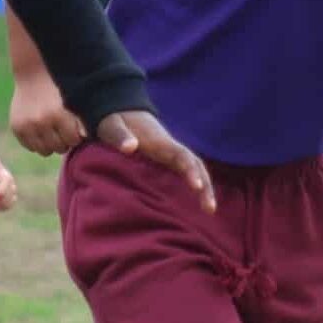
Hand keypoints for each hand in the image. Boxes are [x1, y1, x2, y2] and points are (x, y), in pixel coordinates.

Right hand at [10, 71, 87, 156]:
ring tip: (52, 132)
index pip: (73, 140)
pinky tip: (40, 131)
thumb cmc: (58, 87)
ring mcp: (27, 125)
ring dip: (50, 145)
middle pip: (59, 148)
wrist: (33, 74)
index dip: (75, 136)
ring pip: (44, 151)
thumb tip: (84, 138)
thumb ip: (80, 120)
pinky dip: (36, 142)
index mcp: (58, 114)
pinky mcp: (16, 127)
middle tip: (62, 131)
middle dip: (63, 141)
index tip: (74, 130)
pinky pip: (30, 146)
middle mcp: (41, 121)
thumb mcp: (72, 99)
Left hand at [96, 111, 215, 212]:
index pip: (182, 155)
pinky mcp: (165, 161)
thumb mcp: (112, 126)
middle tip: (210, 209)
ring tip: (210, 211)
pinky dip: (193, 187)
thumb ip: (120, 135)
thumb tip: (130, 147)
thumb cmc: (114, 121)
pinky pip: (183, 174)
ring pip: (194, 170)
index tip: (197, 187)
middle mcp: (170, 148)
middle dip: (205, 185)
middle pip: (195, 165)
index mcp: (160, 141)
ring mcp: (170, 154)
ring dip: (203, 188)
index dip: (191, 170)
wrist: (120, 111)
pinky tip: (194, 206)